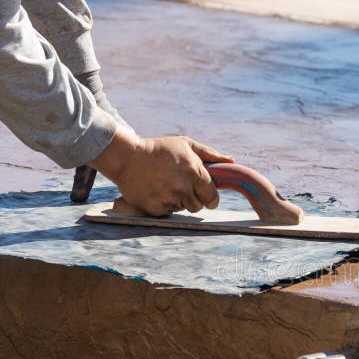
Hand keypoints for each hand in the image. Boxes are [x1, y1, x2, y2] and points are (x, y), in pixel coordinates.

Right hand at [90, 128, 234, 215]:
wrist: (126, 157)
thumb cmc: (160, 149)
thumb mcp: (186, 145)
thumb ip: (211, 155)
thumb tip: (231, 161)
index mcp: (195, 173)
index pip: (213, 198)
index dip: (210, 198)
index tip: (205, 195)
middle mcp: (183, 188)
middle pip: (198, 206)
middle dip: (193, 198)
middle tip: (181, 186)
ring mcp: (169, 200)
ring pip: (183, 209)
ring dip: (178, 201)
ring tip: (166, 185)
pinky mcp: (155, 209)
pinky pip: (168, 213)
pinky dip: (164, 205)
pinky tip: (156, 191)